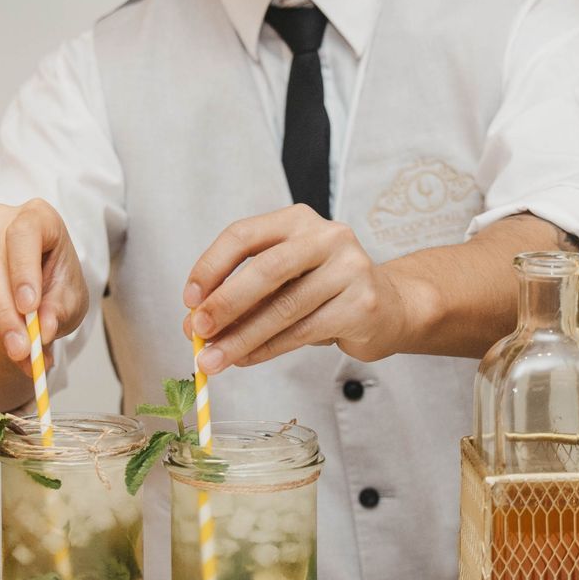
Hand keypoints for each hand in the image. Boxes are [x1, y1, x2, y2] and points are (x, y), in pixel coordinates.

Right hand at [0, 200, 88, 363]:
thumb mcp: (70, 300)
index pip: (24, 233)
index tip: (30, 307)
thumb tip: (42, 330)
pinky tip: (1, 337)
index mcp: (38, 216)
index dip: (24, 270)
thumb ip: (59, 312)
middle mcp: (0, 221)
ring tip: (19, 351)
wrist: (35, 292)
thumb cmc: (56, 284)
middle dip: (5, 313)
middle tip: (20, 348)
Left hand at [182, 204, 413, 370]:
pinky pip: (303, 332)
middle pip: (266, 269)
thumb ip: (241, 296)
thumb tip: (193, 326)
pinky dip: (268, 349)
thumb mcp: (282, 281)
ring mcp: (350, 269)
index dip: (211, 267)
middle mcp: (327, 237)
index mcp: (297, 221)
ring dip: (242, 338)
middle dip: (225, 303)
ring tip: (214, 359)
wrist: (389, 307)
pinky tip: (246, 359)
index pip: (244, 235)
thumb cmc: (324, 291)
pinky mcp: (362, 304)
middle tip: (197, 331)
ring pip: (284, 308)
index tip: (188, 299)